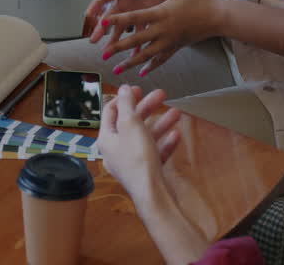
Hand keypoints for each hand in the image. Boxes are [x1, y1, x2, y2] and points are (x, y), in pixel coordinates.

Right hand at [85, 0, 177, 43]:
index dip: (96, 5)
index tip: (88, 14)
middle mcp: (125, 0)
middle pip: (110, 16)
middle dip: (101, 28)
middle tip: (93, 40)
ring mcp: (134, 9)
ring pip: (122, 27)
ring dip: (116, 40)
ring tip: (109, 52)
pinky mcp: (146, 16)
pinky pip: (139, 31)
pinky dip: (137, 42)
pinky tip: (134, 54)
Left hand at [97, 85, 181, 207]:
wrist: (152, 195)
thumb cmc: (138, 158)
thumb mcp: (131, 125)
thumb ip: (127, 104)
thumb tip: (123, 88)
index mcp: (106, 138)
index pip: (111, 112)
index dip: (123, 98)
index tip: (137, 88)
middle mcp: (116, 150)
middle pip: (131, 122)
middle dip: (147, 107)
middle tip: (162, 94)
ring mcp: (131, 162)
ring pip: (145, 137)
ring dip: (160, 123)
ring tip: (177, 113)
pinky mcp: (145, 171)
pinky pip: (154, 152)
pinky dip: (164, 143)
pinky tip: (177, 135)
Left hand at [100, 0, 226, 76]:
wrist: (220, 15)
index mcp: (162, 13)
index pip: (135, 17)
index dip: (118, 20)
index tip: (103, 23)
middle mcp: (164, 30)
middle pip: (137, 41)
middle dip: (119, 48)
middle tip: (103, 54)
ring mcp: (171, 41)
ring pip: (147, 55)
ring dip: (130, 62)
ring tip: (116, 70)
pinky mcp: (177, 46)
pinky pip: (162, 59)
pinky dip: (151, 66)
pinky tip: (141, 72)